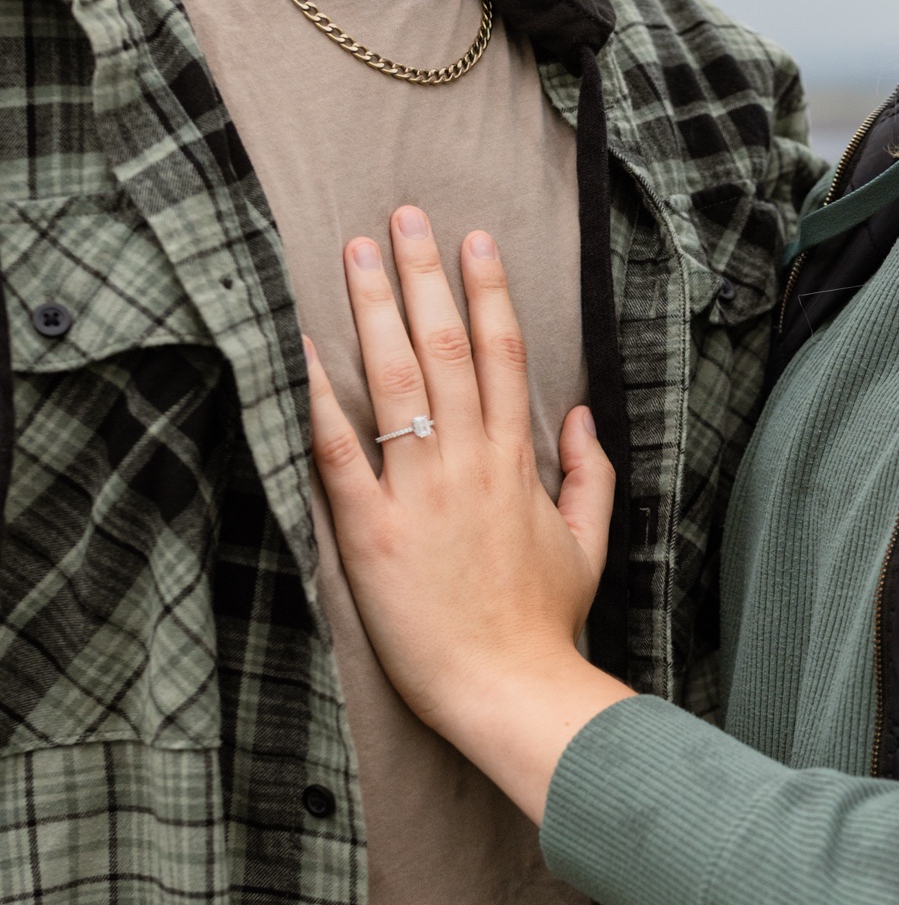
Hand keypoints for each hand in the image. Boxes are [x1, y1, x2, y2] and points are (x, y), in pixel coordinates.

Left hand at [305, 207, 631, 820]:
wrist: (508, 689)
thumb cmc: (544, 624)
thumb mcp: (590, 544)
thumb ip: (590, 474)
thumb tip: (581, 414)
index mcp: (518, 464)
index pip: (504, 356)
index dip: (487, 291)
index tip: (473, 240)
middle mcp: (469, 464)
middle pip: (446, 349)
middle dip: (423, 276)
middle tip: (402, 215)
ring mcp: (418, 494)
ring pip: (395, 383)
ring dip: (374, 311)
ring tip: (355, 253)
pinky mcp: (370, 533)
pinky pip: (339, 453)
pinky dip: (320, 399)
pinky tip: (303, 350)